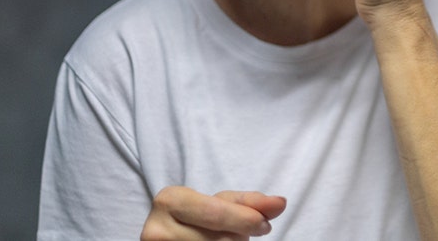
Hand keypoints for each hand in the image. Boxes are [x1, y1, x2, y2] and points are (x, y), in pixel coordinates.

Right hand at [140, 187, 286, 240]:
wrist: (169, 235)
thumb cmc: (198, 216)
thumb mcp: (219, 203)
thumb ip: (248, 202)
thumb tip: (280, 203)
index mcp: (169, 200)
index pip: (215, 213)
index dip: (244, 220)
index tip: (265, 225)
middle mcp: (156, 229)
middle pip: (216, 239)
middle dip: (237, 237)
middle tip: (239, 235)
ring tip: (220, 239)